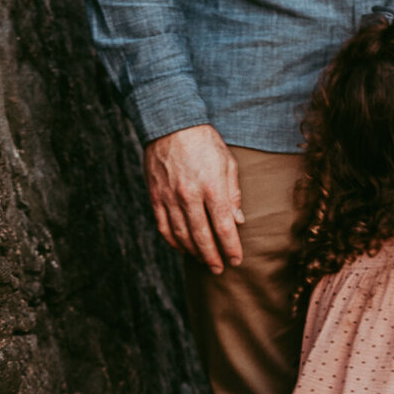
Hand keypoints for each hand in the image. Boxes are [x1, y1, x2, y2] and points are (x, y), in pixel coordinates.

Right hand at [144, 125, 242, 273]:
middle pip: (202, 237)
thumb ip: (233, 193)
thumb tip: (238, 221)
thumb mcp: (227, 162)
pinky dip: (173, 241)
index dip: (231, 247)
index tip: (236, 260)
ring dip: (193, 252)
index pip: (224, 227)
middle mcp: (189, 196)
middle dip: (212, 257)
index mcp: (211, 187)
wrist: (171, 124)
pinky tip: (182, 247)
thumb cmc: (204, 142)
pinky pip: (163, 226)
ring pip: (181, 235)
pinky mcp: (155, 196)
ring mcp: (169, 198)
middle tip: (219, 269)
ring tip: (203, 261)